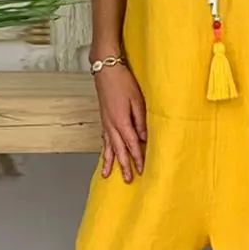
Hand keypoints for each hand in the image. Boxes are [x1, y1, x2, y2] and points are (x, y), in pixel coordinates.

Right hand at [94, 63, 145, 182]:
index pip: (132, 145)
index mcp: (121, 121)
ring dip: (110, 161)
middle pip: (119, 150)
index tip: (143, 170)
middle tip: (128, 180)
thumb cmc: (123, 82)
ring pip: (109, 147)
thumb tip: (144, 138)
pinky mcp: (104, 119)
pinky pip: (104, 139)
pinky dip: (105, 149)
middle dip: (124, 166)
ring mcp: (106, 123)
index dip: (137, 159)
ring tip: (108, 175)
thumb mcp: (137, 100)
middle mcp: (111, 125)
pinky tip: (105, 154)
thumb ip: (141, 120)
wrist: (106, 69)